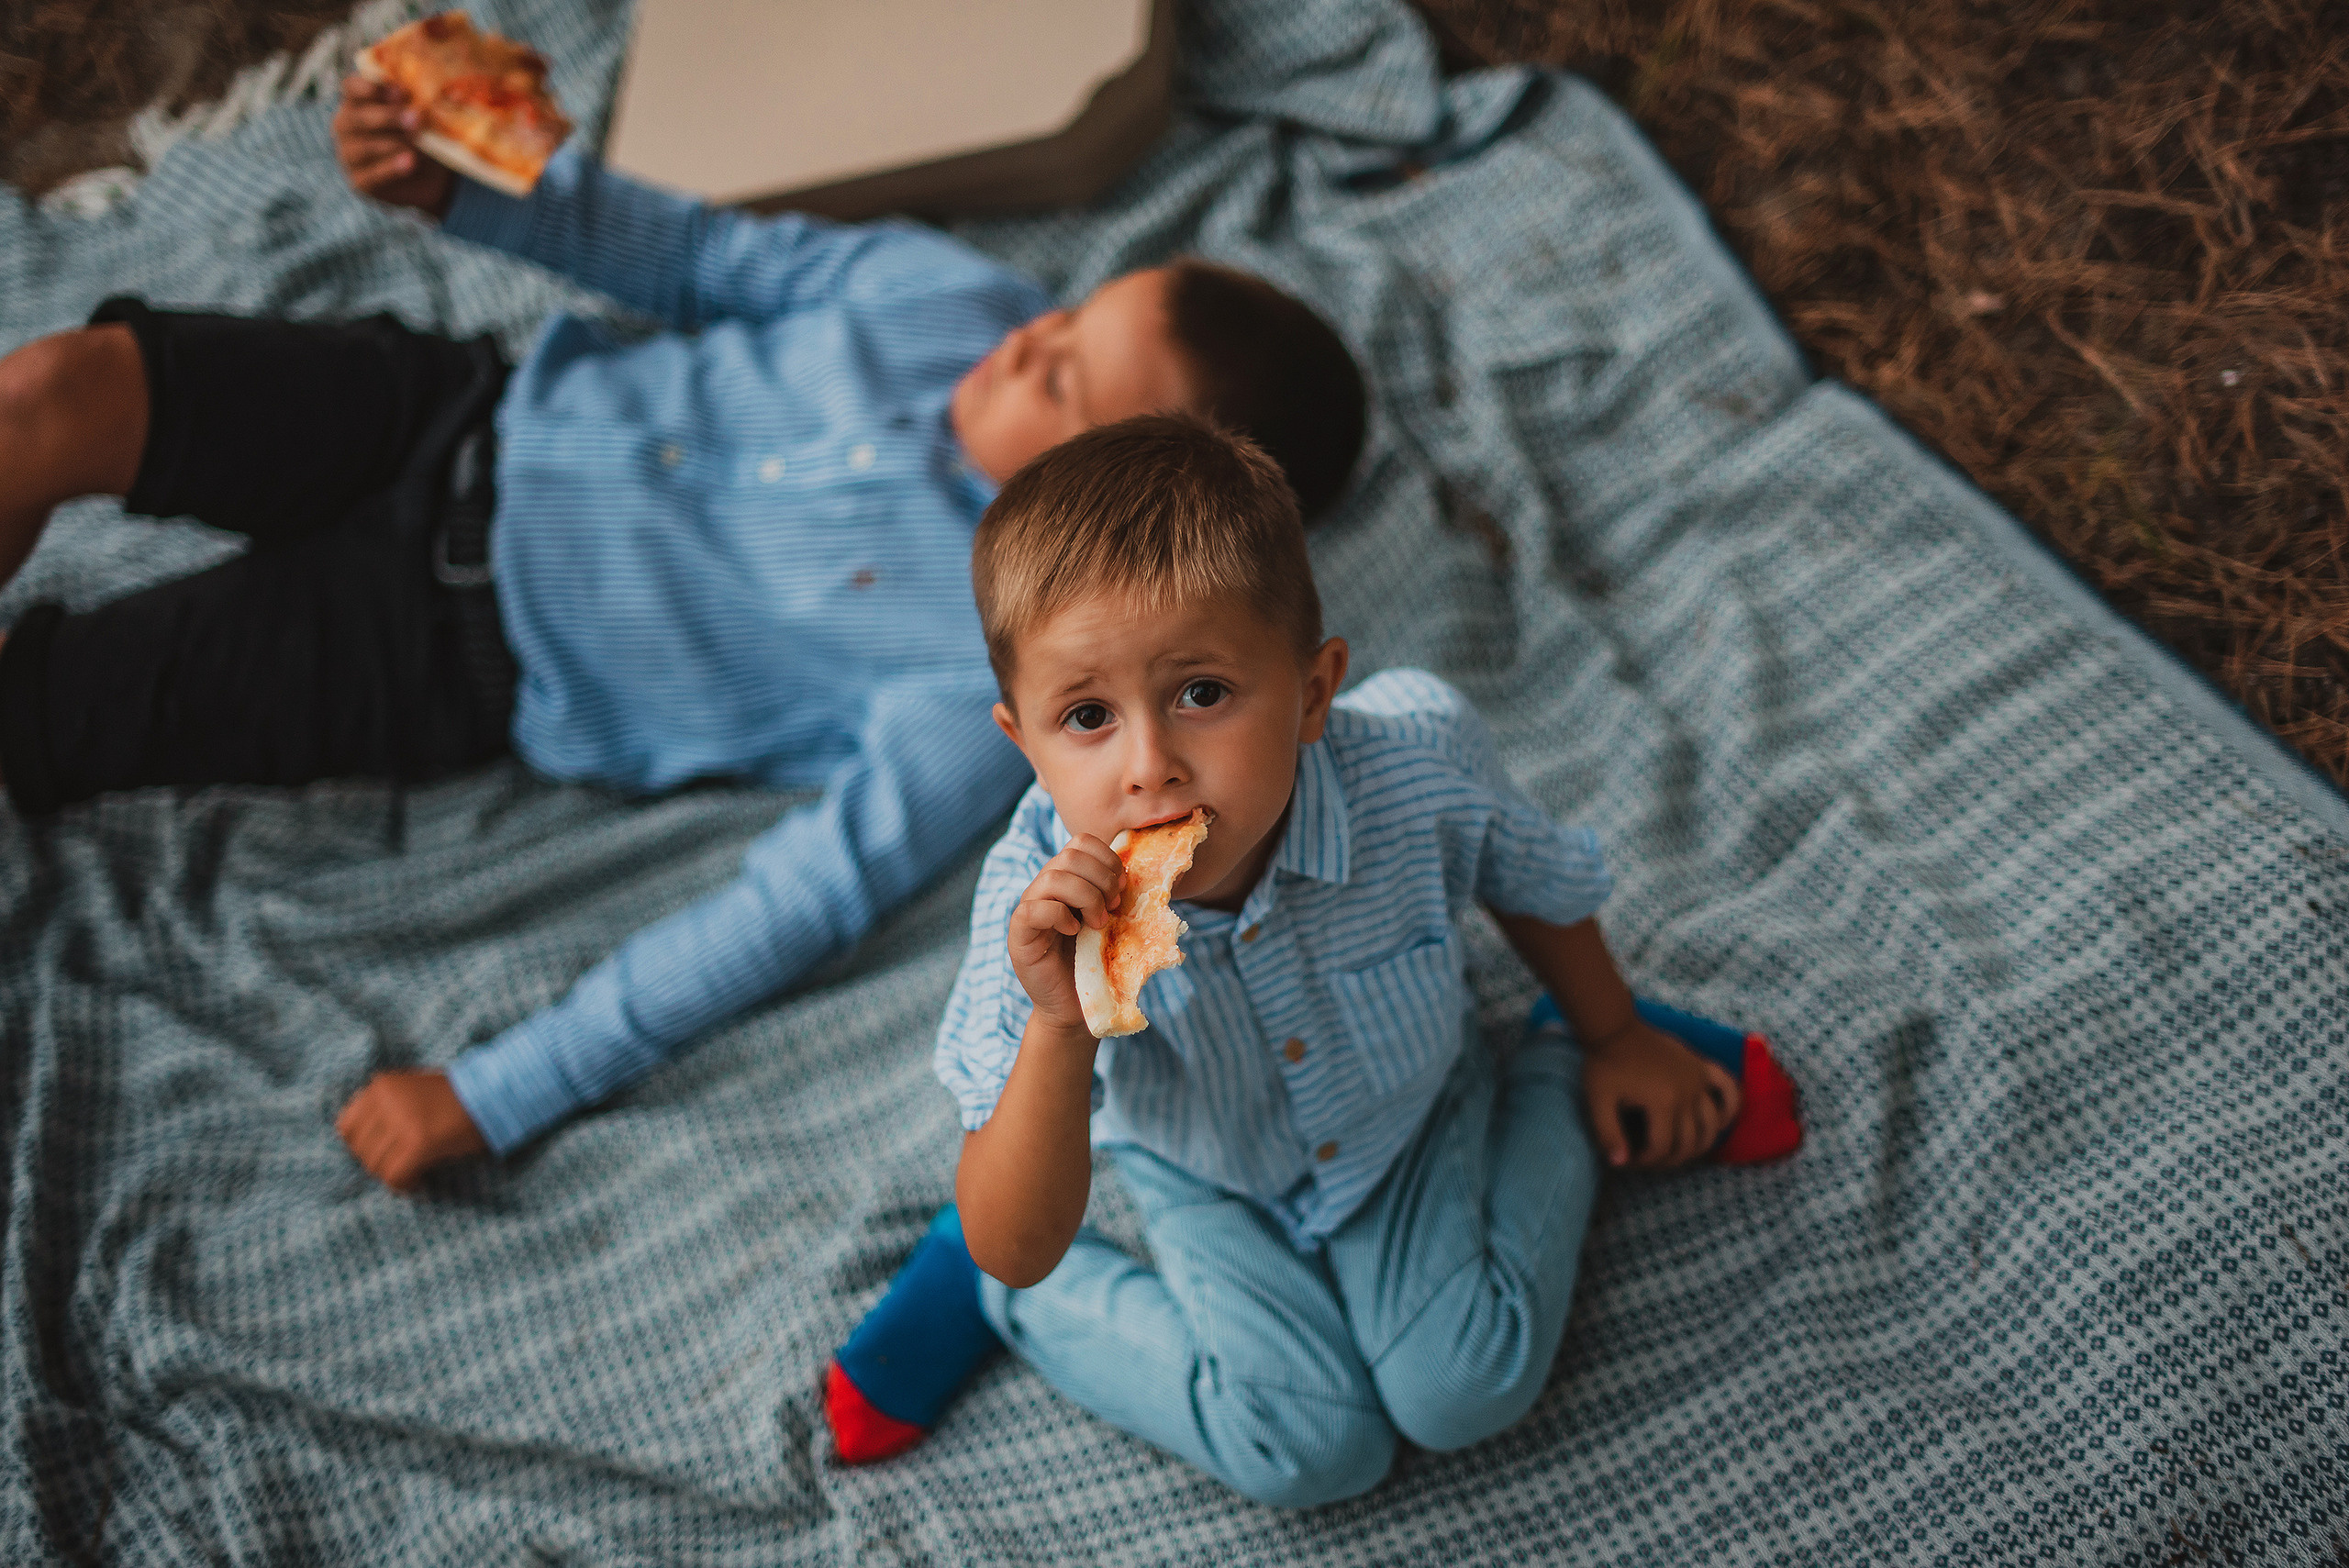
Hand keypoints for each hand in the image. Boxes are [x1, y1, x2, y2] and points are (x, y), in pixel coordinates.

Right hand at [333, 75, 457, 217]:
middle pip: (357, 117)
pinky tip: (410, 162)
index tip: (399, 91)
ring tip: (417, 141)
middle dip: (387, 116)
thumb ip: (420, 101)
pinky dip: (391, 168)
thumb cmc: (423, 136)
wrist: (431, 179)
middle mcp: (346, 126)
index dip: (370, 87)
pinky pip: (372, 175)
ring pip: (362, 147)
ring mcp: (349, 155)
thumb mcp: (423, 116)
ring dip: (391, 143)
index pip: (351, 88)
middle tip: (416, 117)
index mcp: (357, 102)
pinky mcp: (359, 181)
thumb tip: (443, 91)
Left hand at [336, 1069, 488, 1190]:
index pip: (347, 1128)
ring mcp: (402, 1121)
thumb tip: (364, 1144)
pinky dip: (405, 1185)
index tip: (385, 1152)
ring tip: (416, 1173)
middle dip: (381, 1163)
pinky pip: (395, 1176)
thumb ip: (386, 1108)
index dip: (364, 1147)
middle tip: (404, 1165)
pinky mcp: (419, 1142)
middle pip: (361, 1150)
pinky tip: (420, 1181)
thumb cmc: (458, 1097)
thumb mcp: (413, 1091)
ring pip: (377, 1166)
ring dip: (394, 1175)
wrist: (495, 1095)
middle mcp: (386, 1100)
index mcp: (381, 1086)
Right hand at [1006, 835, 1123, 1032]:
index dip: (1107, 860)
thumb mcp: (1112, 920)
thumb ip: (1116, 894)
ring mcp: (1028, 908)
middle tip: (1113, 909)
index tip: (1122, 890)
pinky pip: (1034, 909)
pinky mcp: (1019, 934)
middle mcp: (1044, 887)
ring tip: (1097, 924)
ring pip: (1054, 877)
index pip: (1082, 842)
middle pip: (1071, 855)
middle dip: (1101, 879)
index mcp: (1067, 878)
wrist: (1076, 1004)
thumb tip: (1134, 873)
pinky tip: (1074, 932)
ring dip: (1086, 898)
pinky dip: (1060, 916)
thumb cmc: (1096, 962)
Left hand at [1580, 1020, 1742, 1168]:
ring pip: (1711, 1125)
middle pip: (1688, 1142)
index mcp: (1663, 1103)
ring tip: (1678, 1151)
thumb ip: (1608, 1134)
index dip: (1644, 1162)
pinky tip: (1721, 1122)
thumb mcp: (1598, 1101)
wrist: (1614, 1027)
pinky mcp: (1702, 1066)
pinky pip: (1728, 1087)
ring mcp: (1698, 1079)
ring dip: (1699, 1145)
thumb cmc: (1605, 1064)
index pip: (1661, 1148)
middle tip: (1649, 1160)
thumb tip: (1619, 1164)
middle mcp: (1688, 1094)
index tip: (1627, 1160)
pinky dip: (1730, 1107)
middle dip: (1668, 1160)